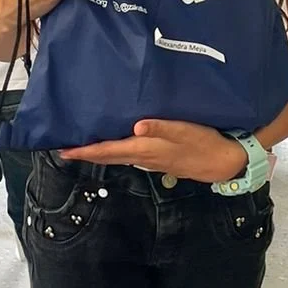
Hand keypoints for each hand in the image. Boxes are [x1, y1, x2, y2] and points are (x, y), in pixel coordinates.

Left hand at [61, 120, 246, 182]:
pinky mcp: (159, 158)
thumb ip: (161, 128)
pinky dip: (116, 149)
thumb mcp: (185, 131)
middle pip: (108, 155)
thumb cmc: (204, 143)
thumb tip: (135, 126)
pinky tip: (115, 141)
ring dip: (99, 151)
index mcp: (145, 148)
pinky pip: (130, 154)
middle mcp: (143, 157)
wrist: (224, 162)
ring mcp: (151, 160)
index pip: (108, 150)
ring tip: (83, 143)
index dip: (84, 151)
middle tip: (64, 147)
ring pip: (118, 155)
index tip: (63, 150)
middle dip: (85, 152)